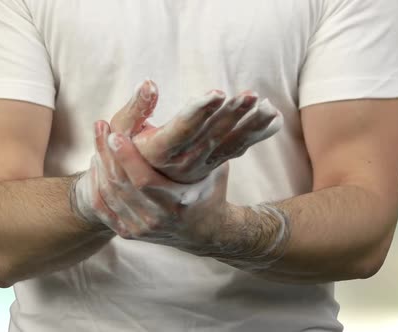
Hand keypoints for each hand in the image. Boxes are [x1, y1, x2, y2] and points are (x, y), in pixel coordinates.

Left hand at [89, 120, 233, 251]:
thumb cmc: (210, 191)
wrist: (206, 232)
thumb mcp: (214, 170)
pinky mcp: (130, 233)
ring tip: (98, 138)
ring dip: (99, 165)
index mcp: (177, 204)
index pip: (144, 180)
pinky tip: (96, 162)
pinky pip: (103, 208)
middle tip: (100, 127)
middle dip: (107, 153)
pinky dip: (96, 185)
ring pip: (109, 194)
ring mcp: (141, 229)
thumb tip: (197, 112)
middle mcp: (157, 219)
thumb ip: (203, 148)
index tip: (115, 134)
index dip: (127, 157)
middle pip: (121, 185)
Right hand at [110, 80, 282, 182]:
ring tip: (269, 107)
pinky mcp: (214, 164)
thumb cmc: (128, 155)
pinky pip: (238, 149)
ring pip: (230, 145)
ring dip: (251, 125)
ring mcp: (202, 166)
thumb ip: (134, 110)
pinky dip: (257, 134)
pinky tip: (275, 119)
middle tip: (251, 95)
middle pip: (212, 137)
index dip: (198, 113)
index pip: (181, 131)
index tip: (216, 93)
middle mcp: (183, 164)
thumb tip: (150, 83)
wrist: (143, 196)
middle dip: (233, 115)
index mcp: (159, 154)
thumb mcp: (122, 135)